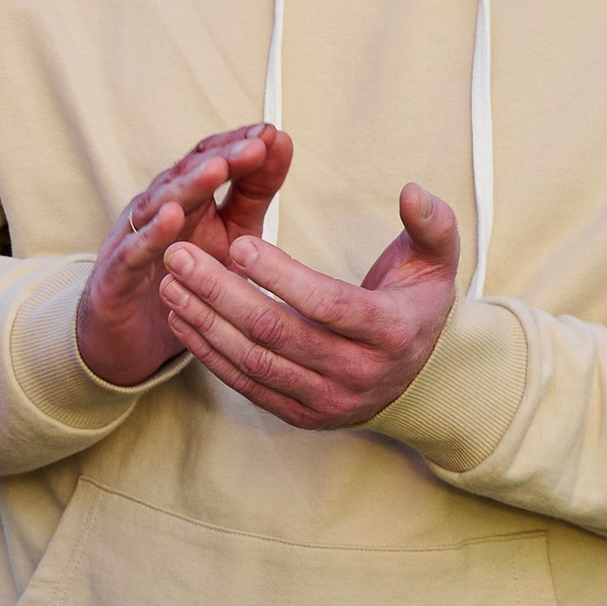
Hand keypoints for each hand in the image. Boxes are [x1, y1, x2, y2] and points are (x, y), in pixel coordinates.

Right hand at [74, 126, 291, 389]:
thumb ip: (252, 194)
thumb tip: (281, 144)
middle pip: (188, 174)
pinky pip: (134, 250)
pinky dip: (152, 233)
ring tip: (218, 169)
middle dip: (222, 157)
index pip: (210, 158)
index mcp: (187, 199)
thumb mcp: (229, 236)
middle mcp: (157, 210)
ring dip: (189, 186)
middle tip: (255, 146)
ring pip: (159, 204)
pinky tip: (172, 218)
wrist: (128, 342)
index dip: (239, 144)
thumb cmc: (180, 283)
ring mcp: (132, 238)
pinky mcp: (116, 273)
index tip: (273, 134)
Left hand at [158, 182, 459, 428]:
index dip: (281, 275)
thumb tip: (412, 190)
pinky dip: (209, 352)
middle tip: (179, 254)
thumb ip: (432, 223)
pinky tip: (180, 318)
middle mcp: (360, 374)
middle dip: (221, 292)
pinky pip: (247, 385)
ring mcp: (329, 401)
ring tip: (169, 282)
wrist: (420, 378)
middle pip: (279, 333)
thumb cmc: (418, 302)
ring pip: (256, 362)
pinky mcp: (302, 415)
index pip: (329, 304)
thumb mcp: (437, 261)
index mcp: (392, 332)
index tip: (238, 242)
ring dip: (205, 322)